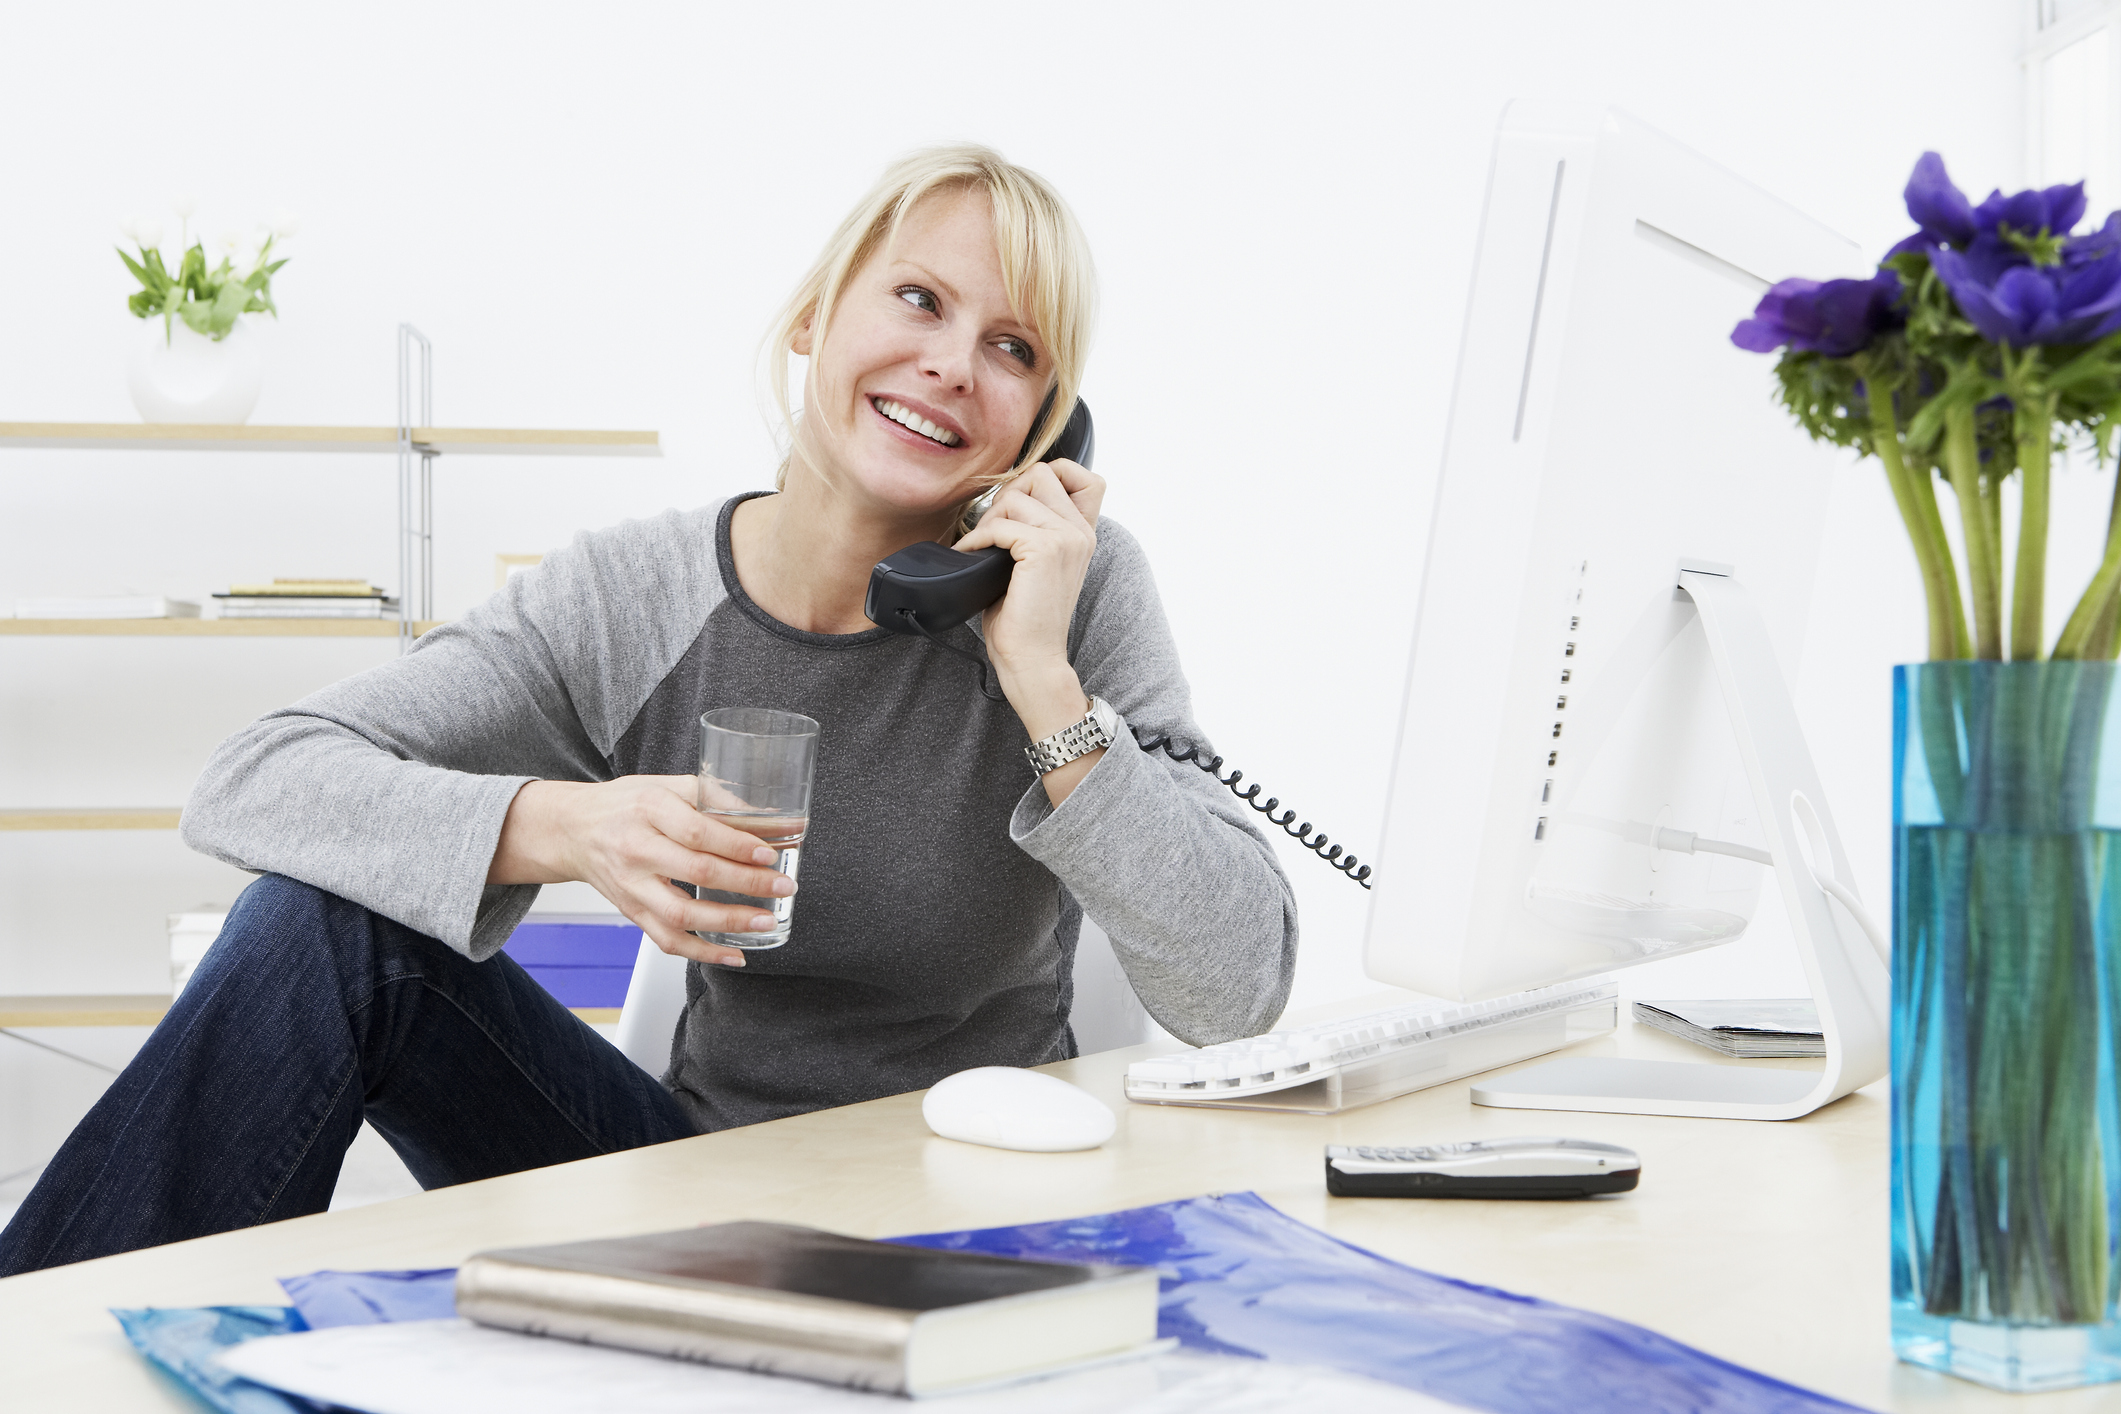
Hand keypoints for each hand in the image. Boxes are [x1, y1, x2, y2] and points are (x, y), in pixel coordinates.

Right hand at [488, 775, 794, 967]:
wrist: (573, 829)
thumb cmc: (626, 804)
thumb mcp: (666, 785)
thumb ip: (714, 798)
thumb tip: (769, 818)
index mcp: (648, 809)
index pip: (697, 831)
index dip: (737, 845)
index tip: (770, 853)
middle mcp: (635, 849)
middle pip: (696, 871)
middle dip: (746, 883)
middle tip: (782, 886)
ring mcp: (631, 885)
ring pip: (680, 914)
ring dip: (728, 922)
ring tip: (764, 921)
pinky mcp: (631, 911)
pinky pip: (666, 940)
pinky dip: (702, 952)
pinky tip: (734, 955)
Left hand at [954, 459, 1109, 805]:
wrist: (1033, 661)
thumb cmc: (1025, 620)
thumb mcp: (1033, 565)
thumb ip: (1031, 528)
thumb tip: (999, 498)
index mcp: (1082, 534)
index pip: (1082, 476)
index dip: (1048, 476)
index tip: (1020, 507)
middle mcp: (1080, 532)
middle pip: (1041, 473)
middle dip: (1008, 495)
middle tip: (992, 532)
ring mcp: (1066, 538)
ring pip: (1016, 495)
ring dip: (989, 519)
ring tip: (981, 549)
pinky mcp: (1045, 550)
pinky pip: (1000, 524)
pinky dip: (977, 539)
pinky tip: (970, 558)